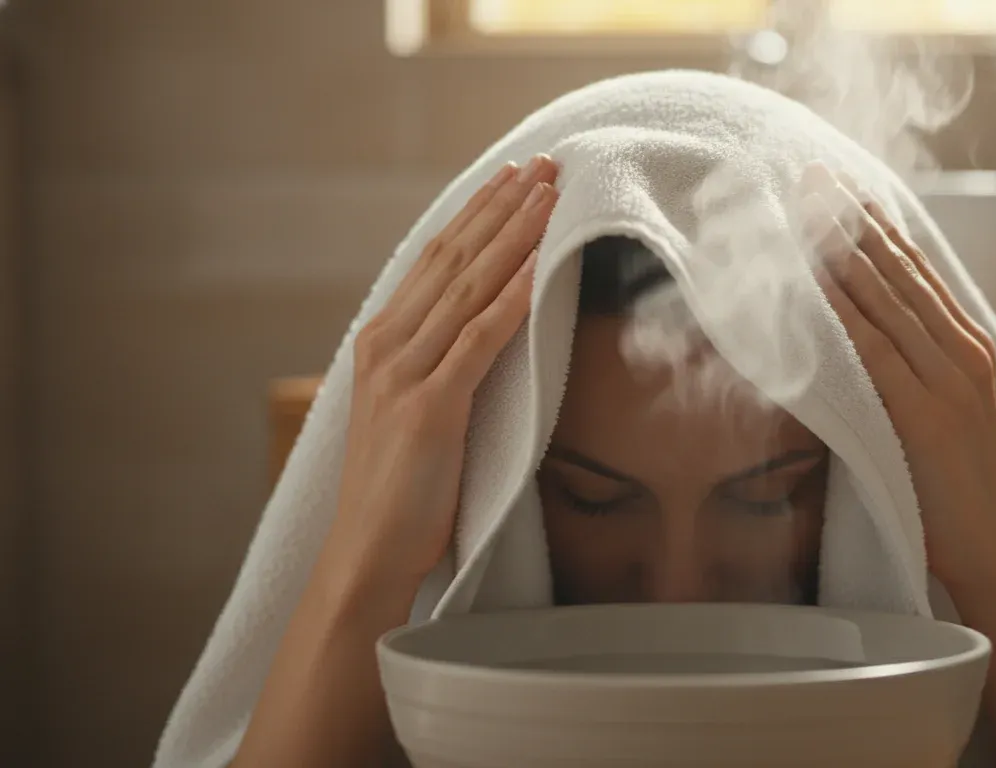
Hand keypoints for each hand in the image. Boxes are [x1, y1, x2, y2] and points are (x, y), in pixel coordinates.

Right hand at [323, 154, 559, 596]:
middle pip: (454, 259)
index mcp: (382, 343)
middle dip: (502, 206)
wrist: (367, 554)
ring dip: (513, 235)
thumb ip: (433, 367)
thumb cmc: (398, 492)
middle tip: (545, 163)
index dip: (478, 215)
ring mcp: (406, 374)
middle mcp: (388, 346)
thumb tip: (475, 335)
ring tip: (550, 192)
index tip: (515, 178)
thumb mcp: (409, 413)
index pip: (437, 262)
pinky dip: (512, 297)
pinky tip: (539, 264)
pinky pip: (479, 340)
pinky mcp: (430, 408)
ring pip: (468, 287)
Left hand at [800, 163, 995, 591]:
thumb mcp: (941, 415)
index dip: (874, 226)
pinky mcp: (925, 414)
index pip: (914, 272)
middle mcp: (962, 351)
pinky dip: (841, 311)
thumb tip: (858, 340)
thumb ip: (910, 372)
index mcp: (967, 347)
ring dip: (840, 246)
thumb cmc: (956, 492)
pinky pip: (873, 350)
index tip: (840, 187)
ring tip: (806, 203)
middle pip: (898, 270)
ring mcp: (948, 380)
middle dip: (850, 217)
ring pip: (885, 298)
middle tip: (811, 172)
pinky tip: (812, 279)